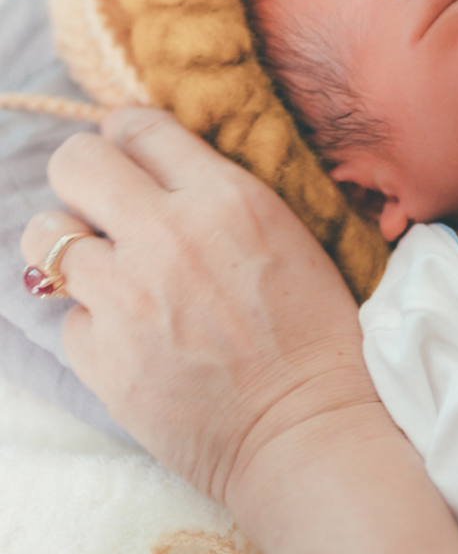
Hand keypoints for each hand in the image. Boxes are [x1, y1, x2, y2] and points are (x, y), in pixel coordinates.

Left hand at [21, 108, 386, 506]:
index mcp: (225, 198)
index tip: (129, 154)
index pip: (140, 126)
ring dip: (71, 247)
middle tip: (105, 205)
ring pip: (44, 235)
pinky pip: (67, 316)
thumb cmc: (318, 336)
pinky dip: (93, 322)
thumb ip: (222, 199)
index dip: (127, 135)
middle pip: (74, 161)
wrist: (306, 428)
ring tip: (108, 272)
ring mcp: (125, 295)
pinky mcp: (99, 355)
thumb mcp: (289, 239)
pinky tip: (133, 338)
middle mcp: (166, 233)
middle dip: (84, 176)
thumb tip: (168, 180)